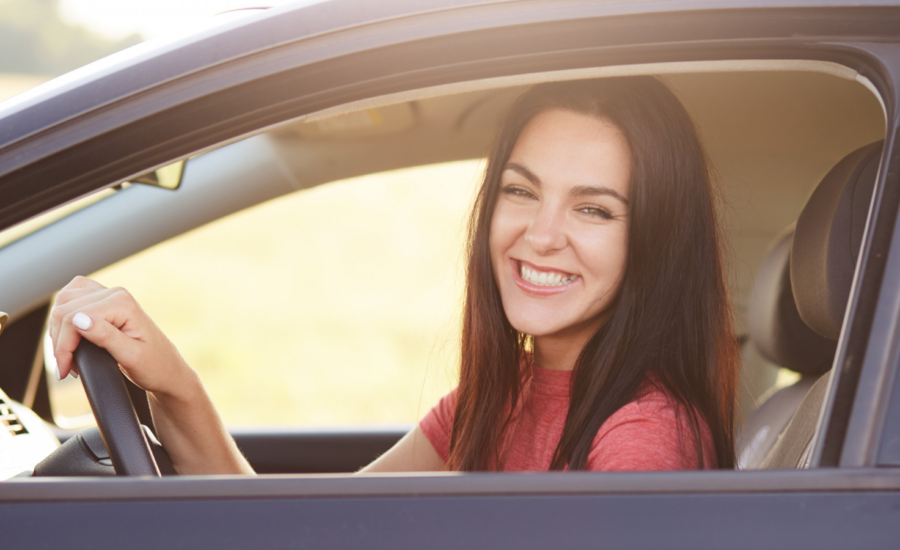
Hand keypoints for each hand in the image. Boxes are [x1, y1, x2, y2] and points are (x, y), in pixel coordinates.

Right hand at [49, 276, 193, 398]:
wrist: (168, 370)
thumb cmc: (155, 366)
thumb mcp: (131, 356)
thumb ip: (105, 336)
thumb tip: (78, 319)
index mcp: (122, 303)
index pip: (73, 317)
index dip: (63, 346)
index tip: (64, 370)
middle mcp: (116, 294)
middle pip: (64, 309)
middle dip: (59, 341)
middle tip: (66, 367)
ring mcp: (110, 295)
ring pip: (63, 302)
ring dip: (58, 330)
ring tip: (68, 356)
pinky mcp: (105, 302)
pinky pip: (72, 300)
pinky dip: (64, 319)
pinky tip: (70, 338)